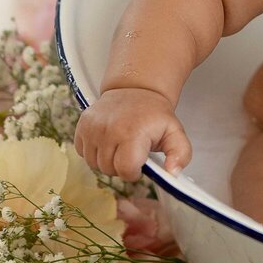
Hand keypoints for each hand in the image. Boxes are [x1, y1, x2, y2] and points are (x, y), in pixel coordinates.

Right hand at [73, 87, 191, 180]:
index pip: (125, 170)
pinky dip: (93, 153)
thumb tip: (172, 172)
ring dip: (106, 162)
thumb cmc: (154, 115)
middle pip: (108, 169)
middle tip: (131, 153)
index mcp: (133, 133)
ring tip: (119, 148)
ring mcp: (92, 127)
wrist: (135, 89)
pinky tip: (107, 143)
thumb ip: (180, 154)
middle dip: (121, 168)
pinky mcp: (81, 125)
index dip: (134, 172)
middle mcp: (109, 130)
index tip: (140, 163)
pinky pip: (82, 153)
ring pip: (94, 164)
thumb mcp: (175, 132)